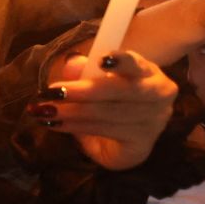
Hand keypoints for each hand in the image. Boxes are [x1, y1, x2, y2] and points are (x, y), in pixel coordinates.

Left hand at [35, 51, 176, 171]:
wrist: (121, 143)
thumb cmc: (108, 103)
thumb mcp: (93, 83)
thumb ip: (83, 71)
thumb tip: (72, 63)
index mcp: (148, 72)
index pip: (137, 63)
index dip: (122, 61)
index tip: (102, 60)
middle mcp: (160, 94)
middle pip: (122, 90)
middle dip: (84, 91)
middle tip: (52, 91)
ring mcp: (155, 120)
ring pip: (109, 113)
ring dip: (72, 112)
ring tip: (45, 110)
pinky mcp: (142, 143)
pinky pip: (105, 132)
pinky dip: (76, 127)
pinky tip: (55, 124)